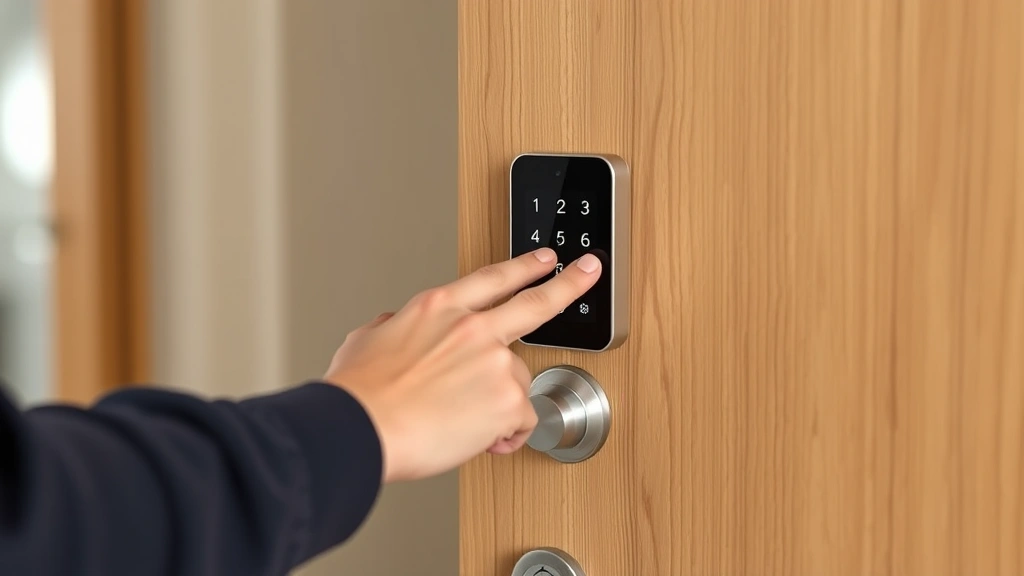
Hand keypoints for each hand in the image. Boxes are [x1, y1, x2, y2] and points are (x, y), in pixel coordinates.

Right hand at [322, 248, 600, 482]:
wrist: (360, 429)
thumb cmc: (359, 393)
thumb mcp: (368, 339)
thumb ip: (393, 326)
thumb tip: (394, 326)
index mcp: (439, 308)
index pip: (493, 279)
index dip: (524, 266)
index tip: (545, 259)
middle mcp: (473, 328)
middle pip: (536, 302)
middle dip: (569, 283)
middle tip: (589, 271)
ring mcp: (495, 362)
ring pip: (519, 382)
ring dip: (499, 405)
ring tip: (462, 422)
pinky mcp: (508, 400)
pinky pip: (521, 421)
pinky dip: (505, 435)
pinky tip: (481, 439)